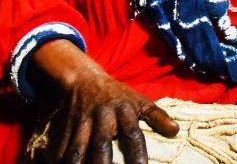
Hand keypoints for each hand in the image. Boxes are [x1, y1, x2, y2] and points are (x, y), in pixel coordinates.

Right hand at [34, 42, 178, 163]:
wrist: (85, 80)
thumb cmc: (118, 95)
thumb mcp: (140, 100)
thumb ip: (157, 116)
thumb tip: (175, 131)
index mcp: (124, 109)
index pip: (132, 134)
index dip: (137, 153)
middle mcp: (102, 116)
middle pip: (101, 144)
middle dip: (102, 163)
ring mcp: (83, 122)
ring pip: (78, 148)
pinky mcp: (67, 127)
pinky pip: (62, 147)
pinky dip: (61, 160)